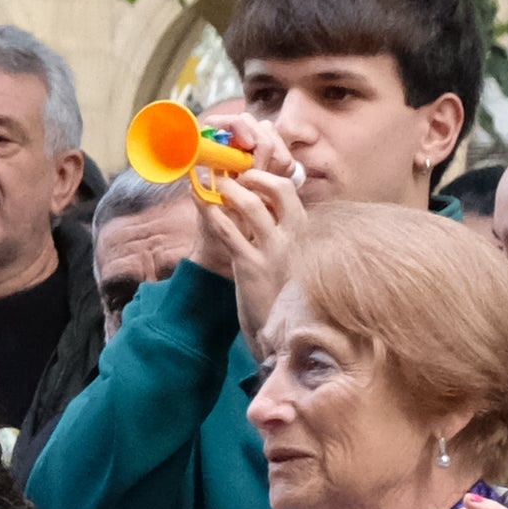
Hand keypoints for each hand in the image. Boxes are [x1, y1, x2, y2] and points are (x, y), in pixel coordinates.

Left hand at [188, 143, 310, 311]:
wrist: (283, 333)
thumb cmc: (283, 293)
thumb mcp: (290, 257)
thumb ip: (282, 231)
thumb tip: (262, 204)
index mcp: (304, 233)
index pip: (289, 191)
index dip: (266, 177)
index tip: (247, 175)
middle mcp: (294, 238)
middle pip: (280, 189)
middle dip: (253, 174)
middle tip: (234, 176)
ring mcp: (273, 251)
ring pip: (252, 205)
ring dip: (229, 188)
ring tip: (215, 185)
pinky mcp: (250, 267)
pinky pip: (228, 231)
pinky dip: (212, 212)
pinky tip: (202, 204)